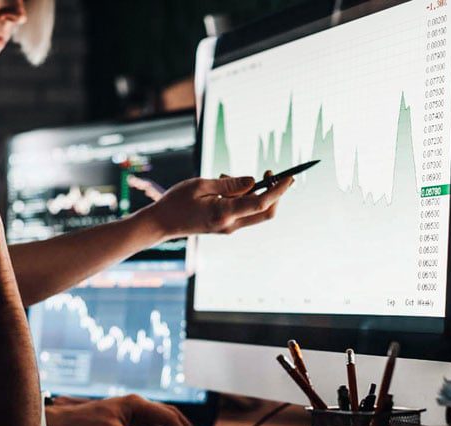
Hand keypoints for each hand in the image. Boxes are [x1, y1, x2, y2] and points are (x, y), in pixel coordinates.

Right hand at [143, 172, 292, 239]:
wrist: (162, 223)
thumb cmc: (176, 202)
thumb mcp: (201, 185)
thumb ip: (229, 184)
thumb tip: (253, 181)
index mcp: (224, 213)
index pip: (260, 203)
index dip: (278, 190)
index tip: (288, 177)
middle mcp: (230, 224)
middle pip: (265, 212)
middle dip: (275, 193)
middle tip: (271, 172)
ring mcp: (228, 228)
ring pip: (254, 211)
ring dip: (252, 192)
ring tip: (225, 177)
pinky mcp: (225, 226)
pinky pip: (243, 211)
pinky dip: (242, 197)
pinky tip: (222, 186)